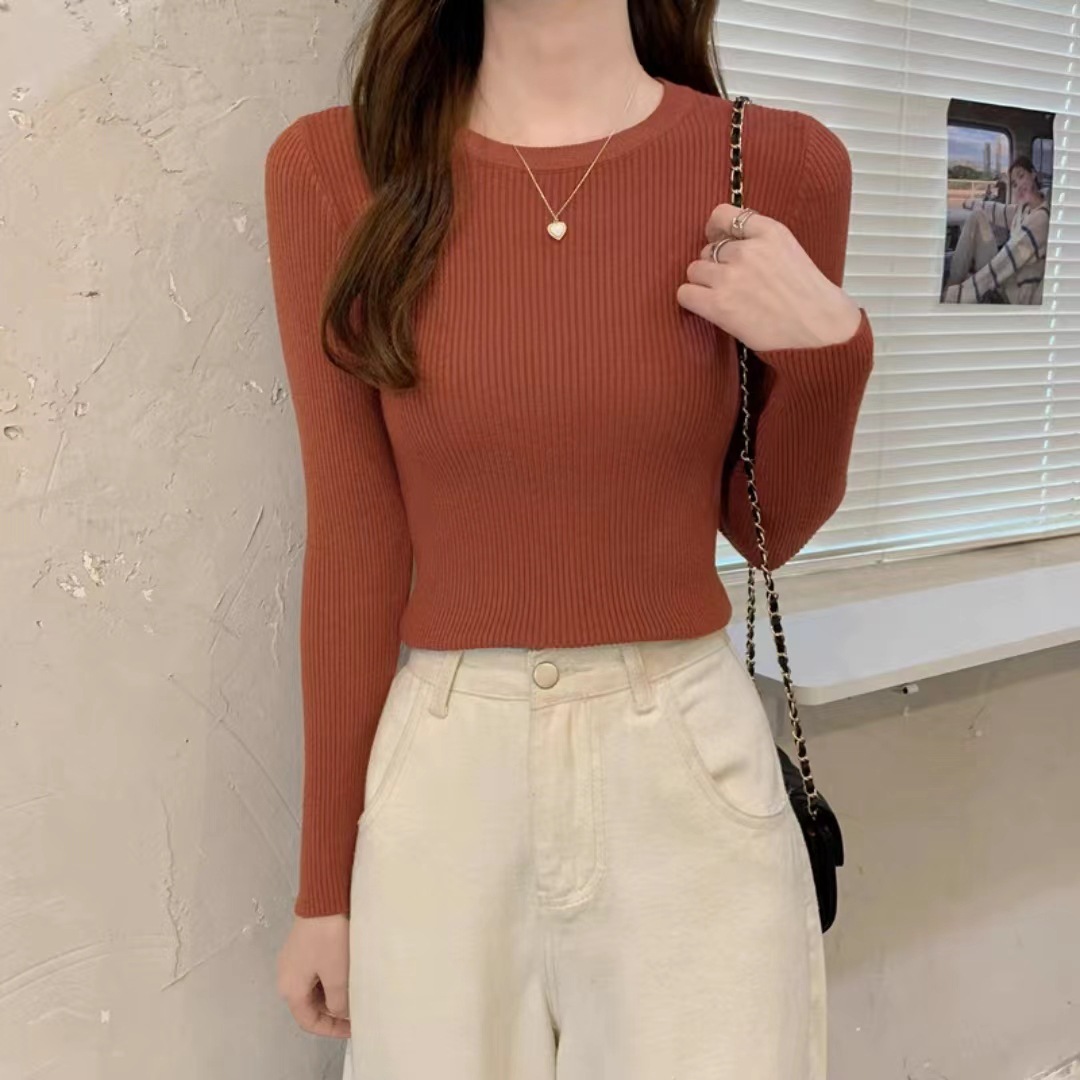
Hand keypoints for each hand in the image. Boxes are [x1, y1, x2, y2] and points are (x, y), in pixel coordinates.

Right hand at [277, 914, 350, 1038]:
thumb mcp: (337, 975)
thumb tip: (340, 1012)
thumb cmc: (328, 939)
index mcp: (290, 989)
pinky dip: (328, 980)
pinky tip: (344, 975)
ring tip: (353, 994)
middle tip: (355, 1011)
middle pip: (309, 1006)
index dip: (330, 1029)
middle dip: (332, 1012)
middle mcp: (285, 976)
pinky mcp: (301, 947)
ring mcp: (292, 960)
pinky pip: (313, 973)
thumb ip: (338, 1002)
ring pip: (312, 989)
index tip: (352, 1029)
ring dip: (331, 995)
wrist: (323, 899)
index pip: (308, 1021)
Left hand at [676, 203, 861, 352]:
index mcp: (769, 231)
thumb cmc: (807, 296)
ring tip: (722, 297)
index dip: (715, 230)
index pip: (723, 214)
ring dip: (703, 283)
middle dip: (714, 264)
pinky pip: (685, 293)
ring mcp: (731, 276)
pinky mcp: (719, 304)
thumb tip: (724, 242)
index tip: (717, 240)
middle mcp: (748, 250)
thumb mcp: (788, 250)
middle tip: (731, 283)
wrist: (820, 328)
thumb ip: (759, 241)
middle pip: (707, 249)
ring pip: (694, 270)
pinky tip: (707, 307)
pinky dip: (692, 300)